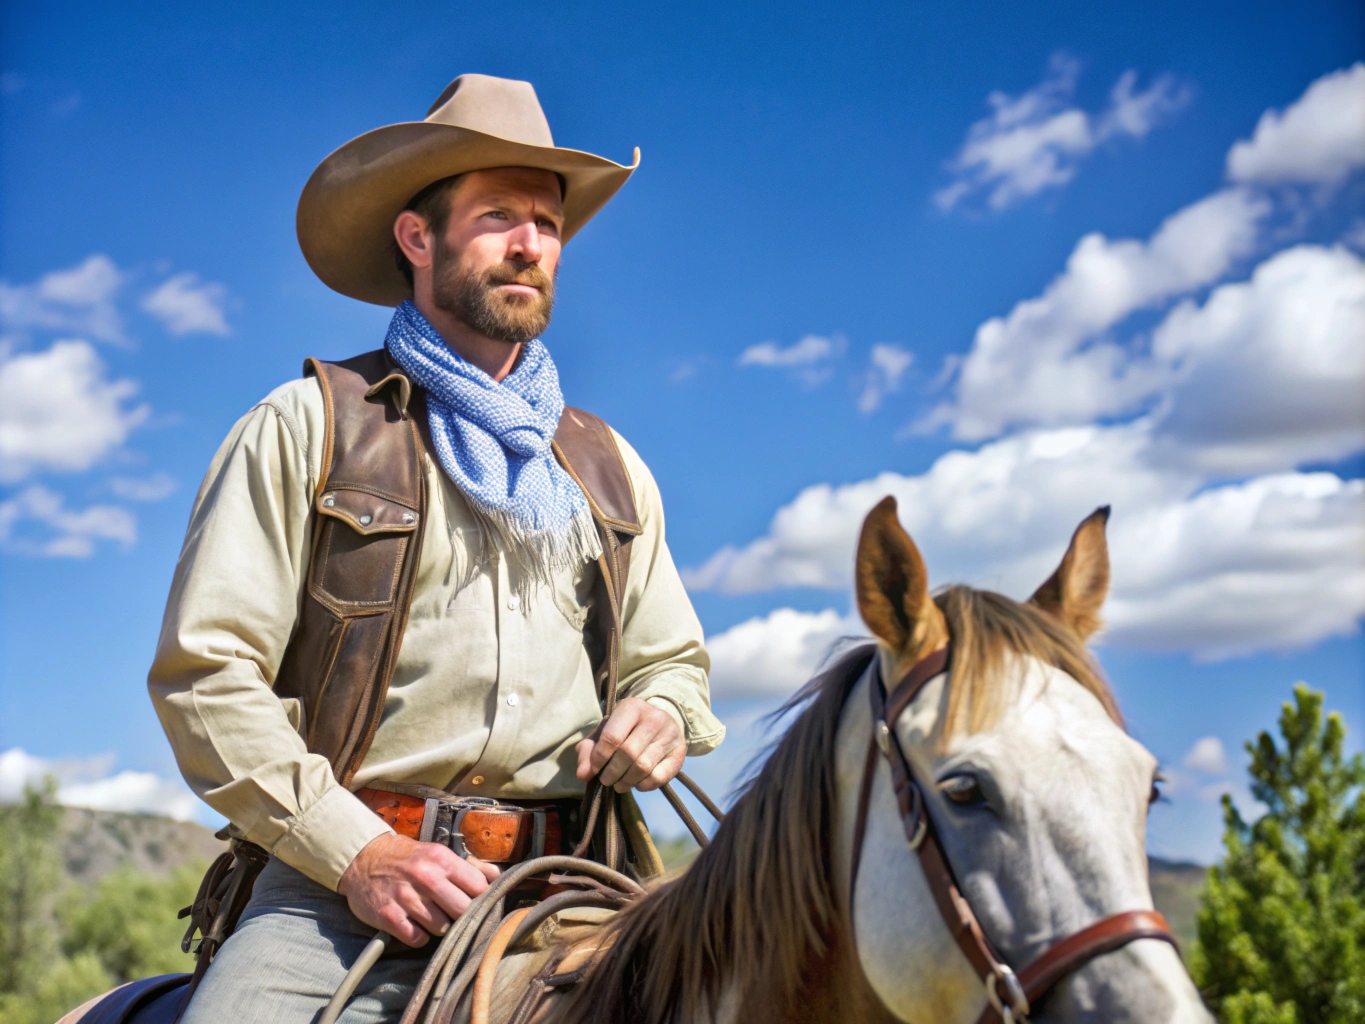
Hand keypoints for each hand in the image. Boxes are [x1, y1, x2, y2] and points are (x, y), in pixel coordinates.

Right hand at [337, 832, 498, 946]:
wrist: (363, 858)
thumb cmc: (408, 858)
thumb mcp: (438, 853)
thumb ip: (470, 866)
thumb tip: (499, 877)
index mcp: (441, 859)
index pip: (479, 886)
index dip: (482, 898)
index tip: (478, 902)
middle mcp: (425, 877)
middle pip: (463, 910)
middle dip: (463, 916)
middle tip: (455, 914)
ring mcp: (406, 898)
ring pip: (441, 928)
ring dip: (439, 927)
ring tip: (431, 916)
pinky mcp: (389, 916)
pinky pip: (417, 938)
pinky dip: (419, 936)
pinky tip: (414, 924)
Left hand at [575, 697, 684, 792]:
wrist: (661, 722)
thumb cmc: (626, 728)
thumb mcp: (604, 732)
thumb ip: (588, 751)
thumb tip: (583, 775)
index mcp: (632, 707)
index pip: (612, 737)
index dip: (599, 758)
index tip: (594, 770)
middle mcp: (654, 717)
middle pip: (628, 753)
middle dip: (611, 773)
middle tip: (605, 780)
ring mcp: (670, 734)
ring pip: (643, 766)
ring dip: (626, 782)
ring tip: (618, 784)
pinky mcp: (680, 752)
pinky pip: (659, 777)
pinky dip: (643, 786)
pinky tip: (636, 783)